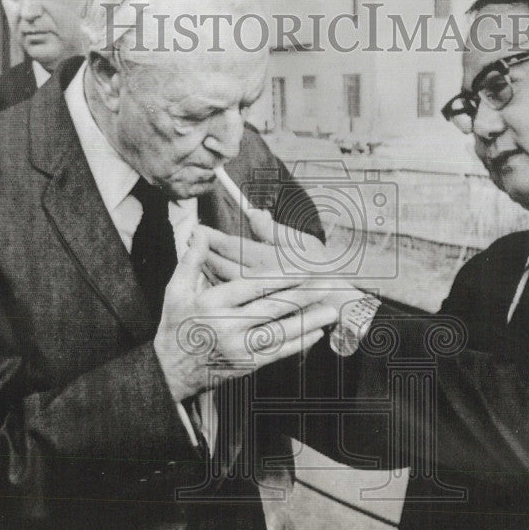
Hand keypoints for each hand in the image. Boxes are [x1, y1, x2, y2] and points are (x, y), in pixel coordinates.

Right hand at [154, 227, 335, 401]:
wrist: (170, 371)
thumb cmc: (176, 325)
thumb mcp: (176, 290)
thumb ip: (192, 261)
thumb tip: (199, 232)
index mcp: (211, 303)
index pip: (252, 286)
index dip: (280, 277)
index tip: (302, 268)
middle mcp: (226, 326)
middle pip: (271, 308)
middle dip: (302, 296)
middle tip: (327, 284)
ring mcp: (238, 348)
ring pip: (279, 331)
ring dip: (307, 320)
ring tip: (331, 310)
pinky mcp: (246, 365)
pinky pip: (277, 353)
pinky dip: (298, 343)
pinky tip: (316, 333)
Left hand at [202, 211, 368, 320]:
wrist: (338, 305)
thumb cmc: (323, 269)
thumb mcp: (303, 244)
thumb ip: (274, 231)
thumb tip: (254, 213)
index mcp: (270, 261)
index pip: (233, 247)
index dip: (213, 237)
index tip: (198, 228)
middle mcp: (261, 283)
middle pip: (223, 267)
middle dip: (204, 253)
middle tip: (189, 241)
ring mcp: (259, 303)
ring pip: (226, 287)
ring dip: (208, 272)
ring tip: (196, 260)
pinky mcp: (259, 316)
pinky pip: (234, 303)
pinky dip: (221, 293)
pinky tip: (213, 286)